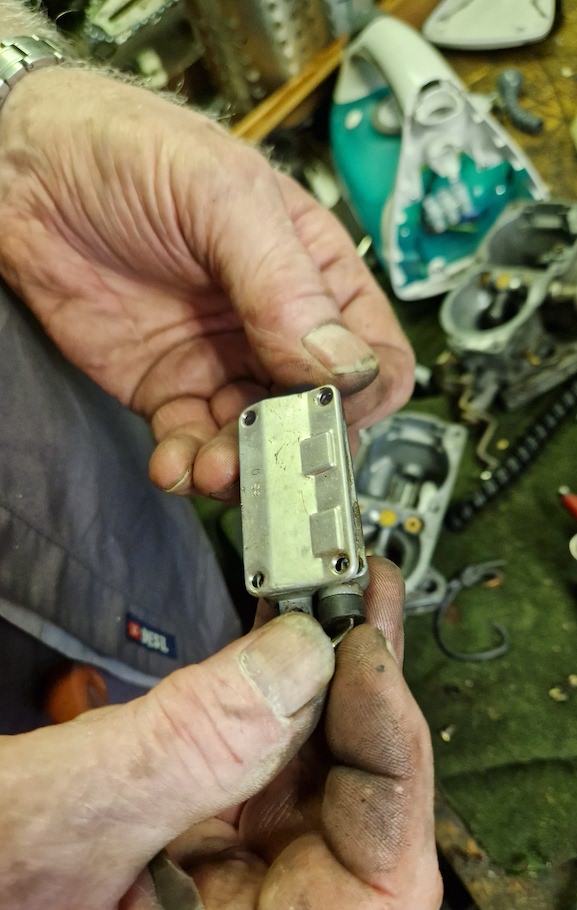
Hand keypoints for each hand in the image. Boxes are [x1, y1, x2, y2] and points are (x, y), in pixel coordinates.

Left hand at [0, 69, 413, 498]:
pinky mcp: (167, 389)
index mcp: (314, 273)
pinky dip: (189, 468)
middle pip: (318, 412)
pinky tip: (175, 463)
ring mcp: (221, 362)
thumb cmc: (127, 150)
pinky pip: (194, 445)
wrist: (22, 171)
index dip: (360, 395)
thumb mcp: (222, 197)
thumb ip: (286, 284)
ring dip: (242, 467)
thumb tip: (343, 365)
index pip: (374, 356)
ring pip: (259, 442)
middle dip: (299, 447)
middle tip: (270, 459)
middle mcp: (274, 326)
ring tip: (214, 466)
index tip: (323, 411)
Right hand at [0, 559, 439, 909]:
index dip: (394, 769)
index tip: (366, 661)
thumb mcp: (65, 823)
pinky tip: (285, 636)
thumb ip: (190, 748)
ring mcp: (226, 884)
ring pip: (315, 780)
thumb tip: (303, 657)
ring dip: (329, 684)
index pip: (378, 888)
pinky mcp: (197, 834)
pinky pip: (262, 761)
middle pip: (357, 820)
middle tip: (363, 602)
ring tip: (338, 600)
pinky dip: (276, 692)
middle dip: (365, 703)